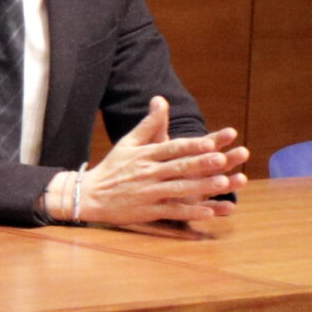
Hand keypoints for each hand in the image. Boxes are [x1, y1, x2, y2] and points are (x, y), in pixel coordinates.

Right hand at [68, 97, 250, 231]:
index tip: (210, 142)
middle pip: (178, 167)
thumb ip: (149, 124)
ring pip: (178, 189)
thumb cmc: (112, 167)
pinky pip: (171, 211)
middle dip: (201, 164)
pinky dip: (190, 212)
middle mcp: (147, 173)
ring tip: (223, 183)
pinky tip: (208, 212)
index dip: (191, 145)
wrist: (88, 195)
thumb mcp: (128, 142)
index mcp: (144, 155)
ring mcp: (147, 193)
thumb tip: (161, 99)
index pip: (171, 148)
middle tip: (222, 159)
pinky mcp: (146, 211)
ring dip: (201, 187)